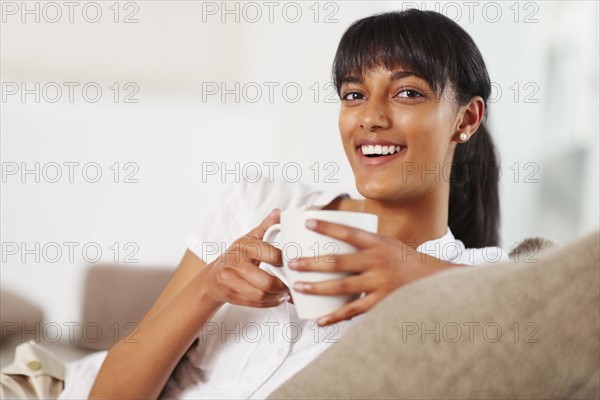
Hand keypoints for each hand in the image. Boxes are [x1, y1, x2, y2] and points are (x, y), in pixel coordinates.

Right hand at [202, 208, 289, 307]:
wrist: (213, 277)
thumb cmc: (237, 256)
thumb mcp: (250, 238)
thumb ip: (266, 227)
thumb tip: (279, 212)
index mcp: (243, 245)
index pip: (271, 255)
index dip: (285, 262)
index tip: (293, 263)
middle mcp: (235, 263)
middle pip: (266, 282)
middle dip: (283, 285)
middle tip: (292, 283)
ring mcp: (230, 280)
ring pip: (261, 295)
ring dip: (278, 296)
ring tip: (286, 291)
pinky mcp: (230, 296)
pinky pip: (256, 304)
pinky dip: (270, 303)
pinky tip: (277, 298)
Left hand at [289, 219, 462, 324]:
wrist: (435, 282)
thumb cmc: (406, 261)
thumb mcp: (388, 244)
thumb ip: (365, 244)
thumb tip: (335, 237)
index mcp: (378, 244)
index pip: (348, 233)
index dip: (327, 227)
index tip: (307, 222)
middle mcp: (377, 262)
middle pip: (338, 262)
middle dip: (312, 263)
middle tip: (292, 263)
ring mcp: (379, 284)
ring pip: (342, 287)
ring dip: (317, 287)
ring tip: (298, 287)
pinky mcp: (381, 303)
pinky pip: (354, 311)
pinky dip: (335, 317)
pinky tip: (320, 320)